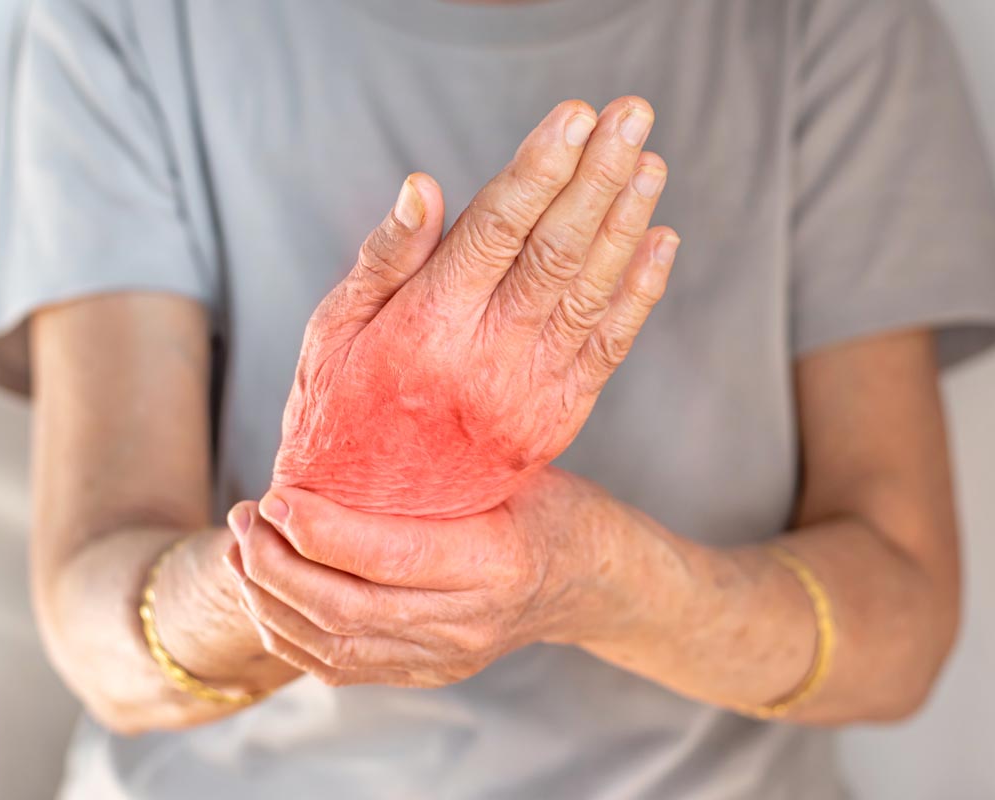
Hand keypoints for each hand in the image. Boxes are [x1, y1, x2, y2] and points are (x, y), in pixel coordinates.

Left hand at [224, 469, 638, 687]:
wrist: (593, 581)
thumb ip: (439, 458)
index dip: (320, 531)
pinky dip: (290, 634)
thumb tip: (346, 422)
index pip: (389, 556)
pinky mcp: (427, 671)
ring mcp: (446, 657)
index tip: (275, 496)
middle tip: (244, 515)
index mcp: (495, 563)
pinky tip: (264, 594)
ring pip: (333, 646)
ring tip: (242, 548)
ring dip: (271, 600)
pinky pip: (341, 666)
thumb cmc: (552, 508)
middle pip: (346, 609)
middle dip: (276, 564)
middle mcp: (468, 622)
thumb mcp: (512, 467)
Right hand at [273, 96, 679, 517]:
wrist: (368, 523)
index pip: (497, 229)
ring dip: (627, 221)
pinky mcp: (555, 420)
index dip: (541, 168)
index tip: (577, 114)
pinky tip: (660, 241)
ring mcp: (528, 394)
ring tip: (651, 161)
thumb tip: (425, 185)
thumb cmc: (338, 412)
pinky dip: (640, 292)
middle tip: (633, 115)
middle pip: (557, 251)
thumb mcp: (334, 332)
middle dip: (599, 175)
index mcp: (427, 328)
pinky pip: (608, 348)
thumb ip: (384, 260)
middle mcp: (486, 360)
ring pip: (591, 292)